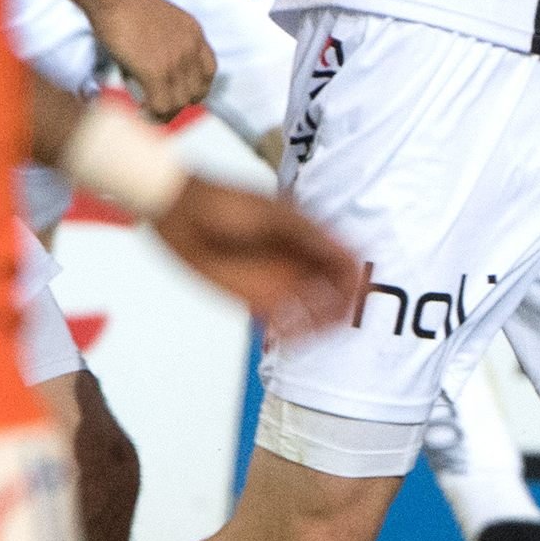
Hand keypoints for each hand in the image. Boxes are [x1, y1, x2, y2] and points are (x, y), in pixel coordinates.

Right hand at [94, 0, 216, 116]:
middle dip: (179, 103)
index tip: (180, 93)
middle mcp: (192, 49)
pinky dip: (151, 114)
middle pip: (196, 92)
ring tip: (147, 112)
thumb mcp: (162, 22)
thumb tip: (155, 69)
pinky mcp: (156, 72)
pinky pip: (161, 106)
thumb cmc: (127, 4)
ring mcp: (176, 62)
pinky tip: (139, 111)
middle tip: (159, 106)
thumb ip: (168, 44)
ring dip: (164, 112)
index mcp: (195, 34)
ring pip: (179, 103)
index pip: (209, 71)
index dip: (196, 87)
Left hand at [154, 179, 357, 337]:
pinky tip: (288, 336)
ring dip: (320, 325)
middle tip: (340, 318)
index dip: (355, 279)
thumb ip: (310, 237)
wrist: (182, 215)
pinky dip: (292, 334)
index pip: (345, 263)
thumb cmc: (226, 204)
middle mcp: (299, 263)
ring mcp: (278, 283)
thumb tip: (348, 256)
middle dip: (343, 306)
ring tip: (314, 330)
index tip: (357, 292)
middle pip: (335, 292)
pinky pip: (284, 324)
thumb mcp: (275, 216)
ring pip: (314, 312)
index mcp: (309, 238)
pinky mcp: (255, 301)